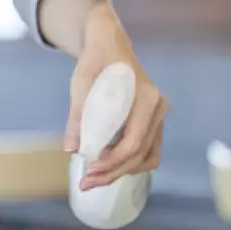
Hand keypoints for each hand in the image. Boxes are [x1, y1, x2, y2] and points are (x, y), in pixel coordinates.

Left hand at [64, 6, 167, 190]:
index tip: (89, 170)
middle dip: (113, 172)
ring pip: (146, 156)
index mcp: (146, 98)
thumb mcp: (81, 85)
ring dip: (121, 172)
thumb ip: (78, 116)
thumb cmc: (95, 62)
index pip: (133, 141)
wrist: (109, 46)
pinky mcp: (153, 122)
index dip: (112, 161)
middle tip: (86, 183)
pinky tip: (109, 168)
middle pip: (140, 153)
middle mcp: (158, 108)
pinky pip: (148, 151)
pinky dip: (131, 163)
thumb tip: (71, 149)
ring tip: (94, 180)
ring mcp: (158, 116)